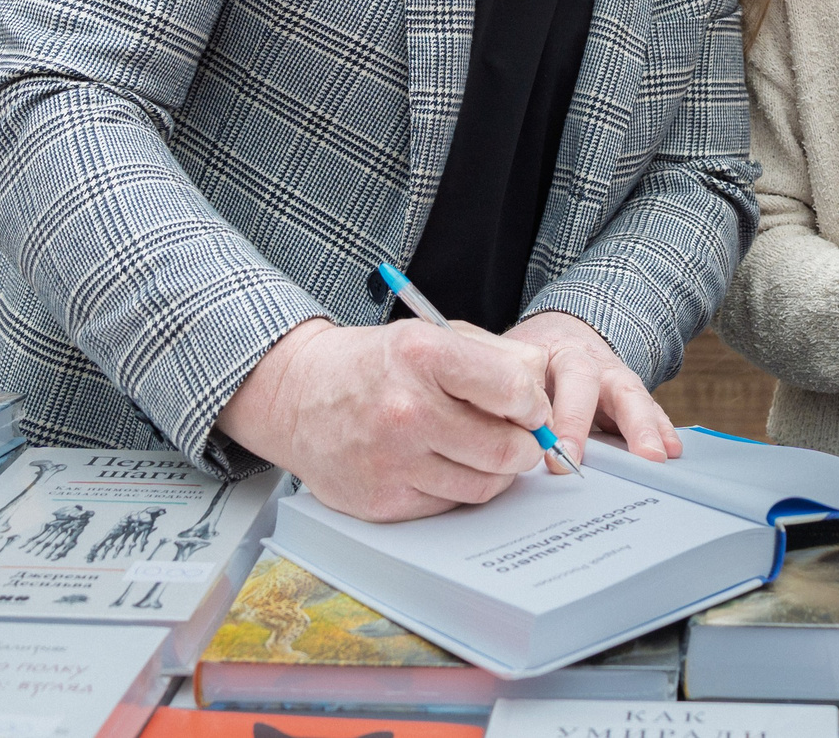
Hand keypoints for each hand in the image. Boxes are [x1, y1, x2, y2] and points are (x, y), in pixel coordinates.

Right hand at [217, 317, 555, 521]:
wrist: (296, 396)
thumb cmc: (373, 364)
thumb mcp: (431, 334)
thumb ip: (495, 355)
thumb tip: (542, 388)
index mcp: (423, 356)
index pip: (514, 390)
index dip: (535, 404)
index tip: (532, 408)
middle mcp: (407, 410)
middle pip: (507, 449)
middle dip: (526, 445)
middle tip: (521, 438)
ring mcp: (392, 461)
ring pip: (484, 485)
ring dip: (497, 472)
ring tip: (484, 450)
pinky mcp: (382, 501)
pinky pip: (449, 505)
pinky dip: (457, 488)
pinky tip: (444, 465)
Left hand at [504, 309, 681, 465]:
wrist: (557, 335)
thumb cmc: (527, 360)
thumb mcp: (512, 366)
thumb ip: (509, 398)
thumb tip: (504, 442)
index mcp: (562, 352)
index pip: (571, 379)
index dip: (568, 418)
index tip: (560, 453)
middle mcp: (595, 362)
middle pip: (615, 386)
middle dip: (624, 423)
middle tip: (631, 455)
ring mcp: (615, 379)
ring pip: (635, 397)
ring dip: (647, 428)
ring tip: (657, 455)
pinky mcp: (629, 398)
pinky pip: (648, 410)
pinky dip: (659, 429)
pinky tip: (671, 449)